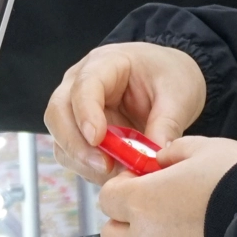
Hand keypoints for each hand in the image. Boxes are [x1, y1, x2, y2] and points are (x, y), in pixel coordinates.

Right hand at [46, 42, 206, 182]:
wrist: (167, 79)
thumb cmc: (169, 75)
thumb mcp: (178, 95)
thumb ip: (166, 125)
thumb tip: (154, 161)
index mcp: (106, 63)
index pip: (83, 86)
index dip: (85, 113)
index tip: (97, 139)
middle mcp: (80, 83)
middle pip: (58, 112)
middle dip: (76, 144)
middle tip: (105, 166)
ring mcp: (75, 107)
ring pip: (60, 137)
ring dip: (83, 160)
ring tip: (118, 173)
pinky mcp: (80, 131)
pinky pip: (72, 154)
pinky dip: (89, 168)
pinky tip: (115, 173)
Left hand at [99, 135, 236, 236]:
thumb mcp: (206, 148)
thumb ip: (175, 151)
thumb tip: (163, 158)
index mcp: (142, 201)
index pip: (107, 197)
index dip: (121, 186)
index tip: (141, 179)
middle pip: (112, 236)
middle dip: (123, 220)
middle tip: (150, 205)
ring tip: (181, 223)